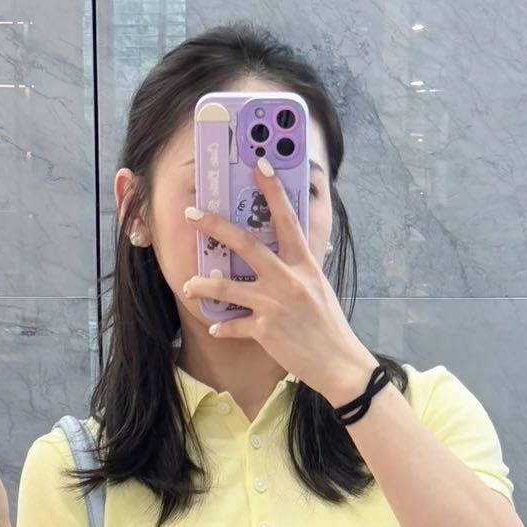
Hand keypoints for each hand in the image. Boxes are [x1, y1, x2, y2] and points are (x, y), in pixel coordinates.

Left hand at [181, 160, 378, 405]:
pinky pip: (235, 325)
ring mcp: (274, 305)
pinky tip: (216, 328)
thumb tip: (286, 256)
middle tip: (192, 214)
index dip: (273, 190)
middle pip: (246, 244)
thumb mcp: (319, 288)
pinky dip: (224, 327)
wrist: (338, 362)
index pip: (287, 219)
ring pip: (228, 288)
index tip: (259, 164)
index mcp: (304, 264)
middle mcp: (287, 279)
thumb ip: (299, 270)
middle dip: (216, 226)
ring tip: (187, 286)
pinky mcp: (265, 331)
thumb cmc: (329, 326)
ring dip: (203, 285)